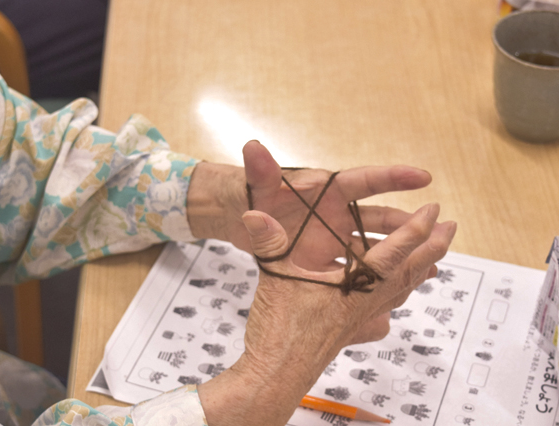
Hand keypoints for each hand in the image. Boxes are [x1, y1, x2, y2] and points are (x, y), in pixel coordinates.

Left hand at [189, 141, 434, 271]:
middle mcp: (335, 215)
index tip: (423, 177)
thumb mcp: (258, 187)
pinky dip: (372, 280)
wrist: (236, 218)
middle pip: (378, 219)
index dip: (392, 178)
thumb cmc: (249, 195)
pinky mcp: (321, 264)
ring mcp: (331, 240)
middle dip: (406, 225)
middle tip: (434, 230)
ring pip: (371, 248)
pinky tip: (396, 290)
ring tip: (429, 266)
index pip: (364, 181)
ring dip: (397, 256)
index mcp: (326, 191)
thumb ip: (259, 170)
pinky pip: (353, 273)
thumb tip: (253, 147)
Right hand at [199, 202, 455, 425]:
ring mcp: (363, 315)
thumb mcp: (274, 276)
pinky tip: (398, 294)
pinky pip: (387, 305)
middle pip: (411, 269)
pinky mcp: (354, 327)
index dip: (417, 227)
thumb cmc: (282, 329)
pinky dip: (400, 292)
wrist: (280, 372)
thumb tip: (254, 212)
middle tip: (451, 228)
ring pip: (402, 288)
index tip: (434, 210)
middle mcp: (367, 299)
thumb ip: (268, 241)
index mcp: (355, 282)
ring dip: (422, 267)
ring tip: (434, 256)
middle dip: (433, 246)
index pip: (395, 249)